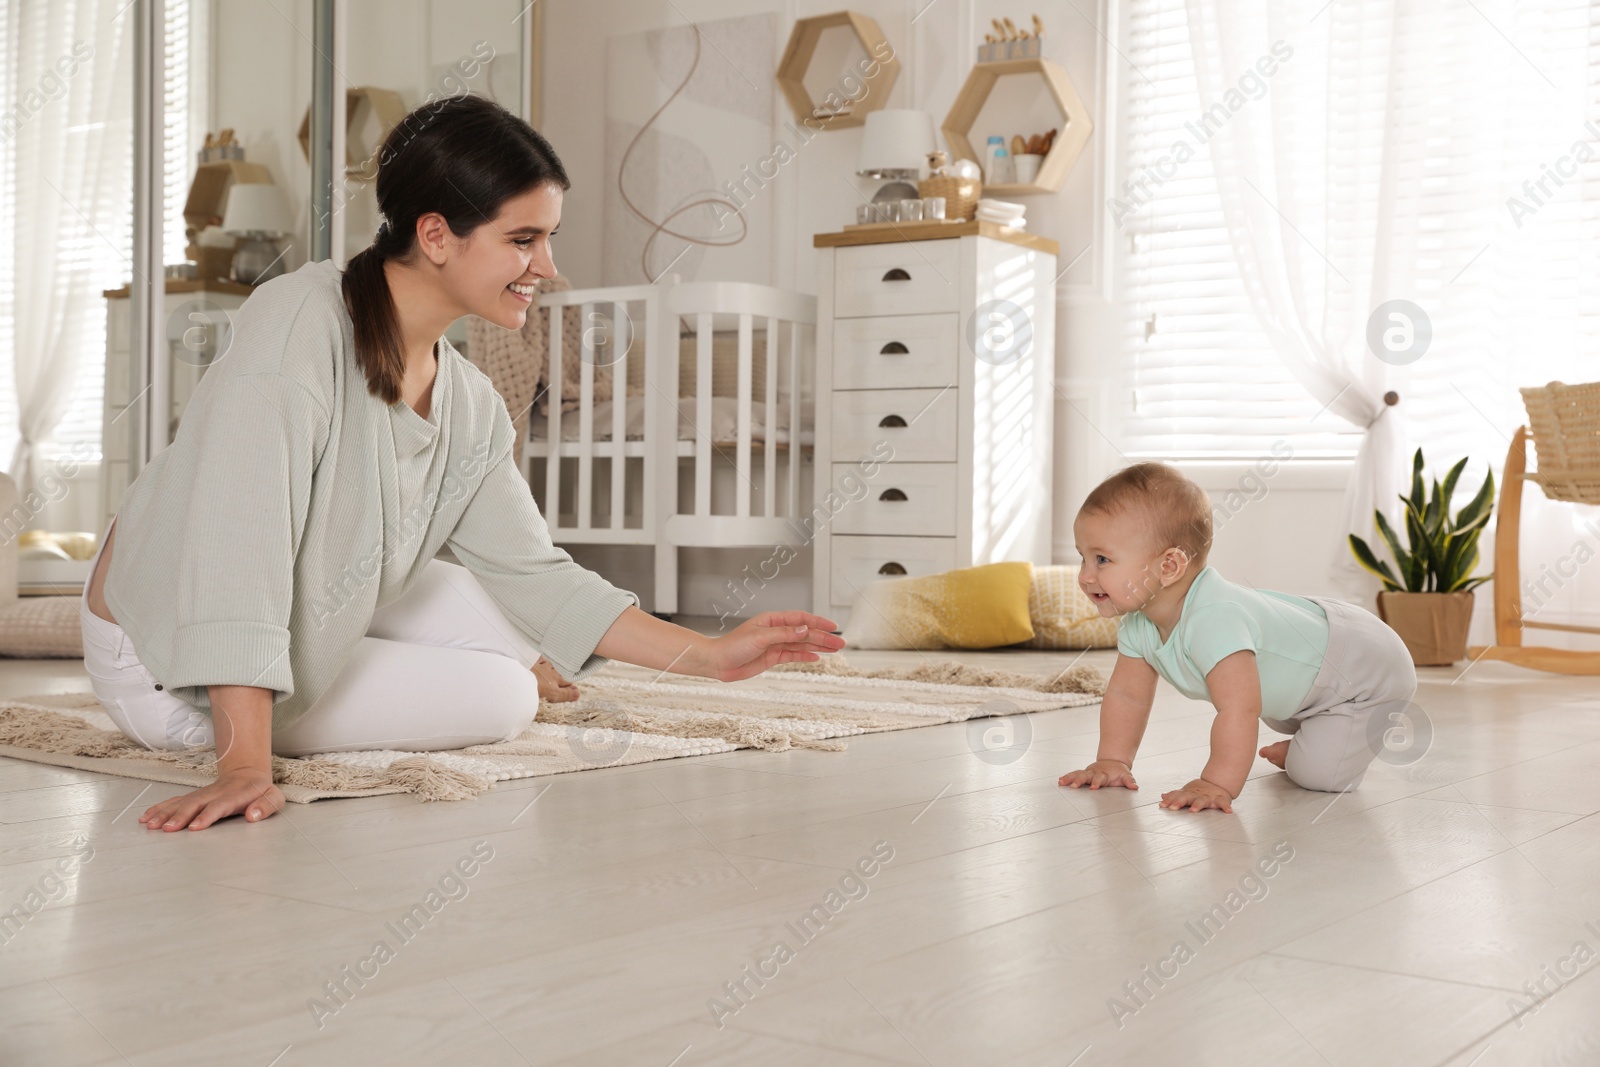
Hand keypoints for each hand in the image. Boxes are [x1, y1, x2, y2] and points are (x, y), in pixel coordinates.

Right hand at [138, 769, 284, 831]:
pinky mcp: (193, 796)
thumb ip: (267, 806)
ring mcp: (202, 794)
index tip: (195, 827)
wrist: (247, 774)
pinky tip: (146, 817)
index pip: (219, 806)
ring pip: (181, 802)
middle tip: (167, 829)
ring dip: (165, 813)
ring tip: (150, 825)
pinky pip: (174, 801)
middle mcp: (215, 793)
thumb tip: (253, 815)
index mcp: (235, 795)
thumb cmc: (261, 791)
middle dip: (180, 816)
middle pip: (195, 804)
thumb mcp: (274, 797)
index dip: (207, 816)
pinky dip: (160, 808)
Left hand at [688, 611, 845, 681]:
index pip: (801, 619)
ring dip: (818, 647)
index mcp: (772, 620)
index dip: (818, 622)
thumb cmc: (733, 645)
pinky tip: (817, 657)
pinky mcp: (772, 657)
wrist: (718, 662)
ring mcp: (775, 644)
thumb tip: (804, 629)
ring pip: (801, 645)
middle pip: (804, 633)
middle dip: (823, 637)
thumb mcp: (760, 637)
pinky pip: (793, 655)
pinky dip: (805, 656)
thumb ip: (783, 634)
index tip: (833, 627)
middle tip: (840, 643)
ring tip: (835, 650)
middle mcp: (776, 631)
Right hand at [1058, 759, 1138, 790]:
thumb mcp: (1126, 776)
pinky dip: (1067, 777)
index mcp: (1104, 774)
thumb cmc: (1119, 772)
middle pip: (1085, 776)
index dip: (1097, 783)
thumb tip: (1135, 786)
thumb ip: (1129, 781)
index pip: (1100, 778)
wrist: (1113, 762)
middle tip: (1073, 786)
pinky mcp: (1083, 774)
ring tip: (1061, 782)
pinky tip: (1060, 781)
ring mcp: (1088, 773)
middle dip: (1079, 781)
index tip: (1093, 788)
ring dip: (1069, 778)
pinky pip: (1074, 775)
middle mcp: (1094, 773)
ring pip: (1077, 774)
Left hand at [1159, 777, 1234, 813]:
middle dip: (1179, 802)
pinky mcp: (1220, 800)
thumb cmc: (1200, 791)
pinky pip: (1223, 803)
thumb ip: (1175, 795)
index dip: (1169, 800)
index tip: (1162, 805)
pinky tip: (1228, 811)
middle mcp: (1197, 795)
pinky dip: (1225, 807)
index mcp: (1188, 794)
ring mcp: (1208, 797)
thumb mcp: (1187, 792)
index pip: (1177, 796)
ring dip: (1197, 805)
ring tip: (1193, 810)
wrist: (1217, 783)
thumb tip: (1162, 796)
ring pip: (1202, 801)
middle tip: (1172, 807)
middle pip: (1186, 797)